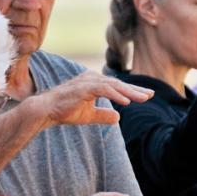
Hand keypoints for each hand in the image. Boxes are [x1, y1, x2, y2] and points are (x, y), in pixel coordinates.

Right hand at [36, 71, 152, 127]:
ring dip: (129, 92)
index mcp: (94, 82)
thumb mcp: (89, 115)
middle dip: (135, 90)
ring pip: (113, 86)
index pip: (117, 86)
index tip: (148, 95)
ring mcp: (87, 82)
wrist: (46, 111)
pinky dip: (116, 95)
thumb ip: (103, 115)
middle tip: (150, 95)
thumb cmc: (65, 111)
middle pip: (118, 84)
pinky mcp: (83, 88)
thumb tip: (119, 117)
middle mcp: (92, 78)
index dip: (132, 91)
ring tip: (142, 99)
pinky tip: (126, 102)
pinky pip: (103, 90)